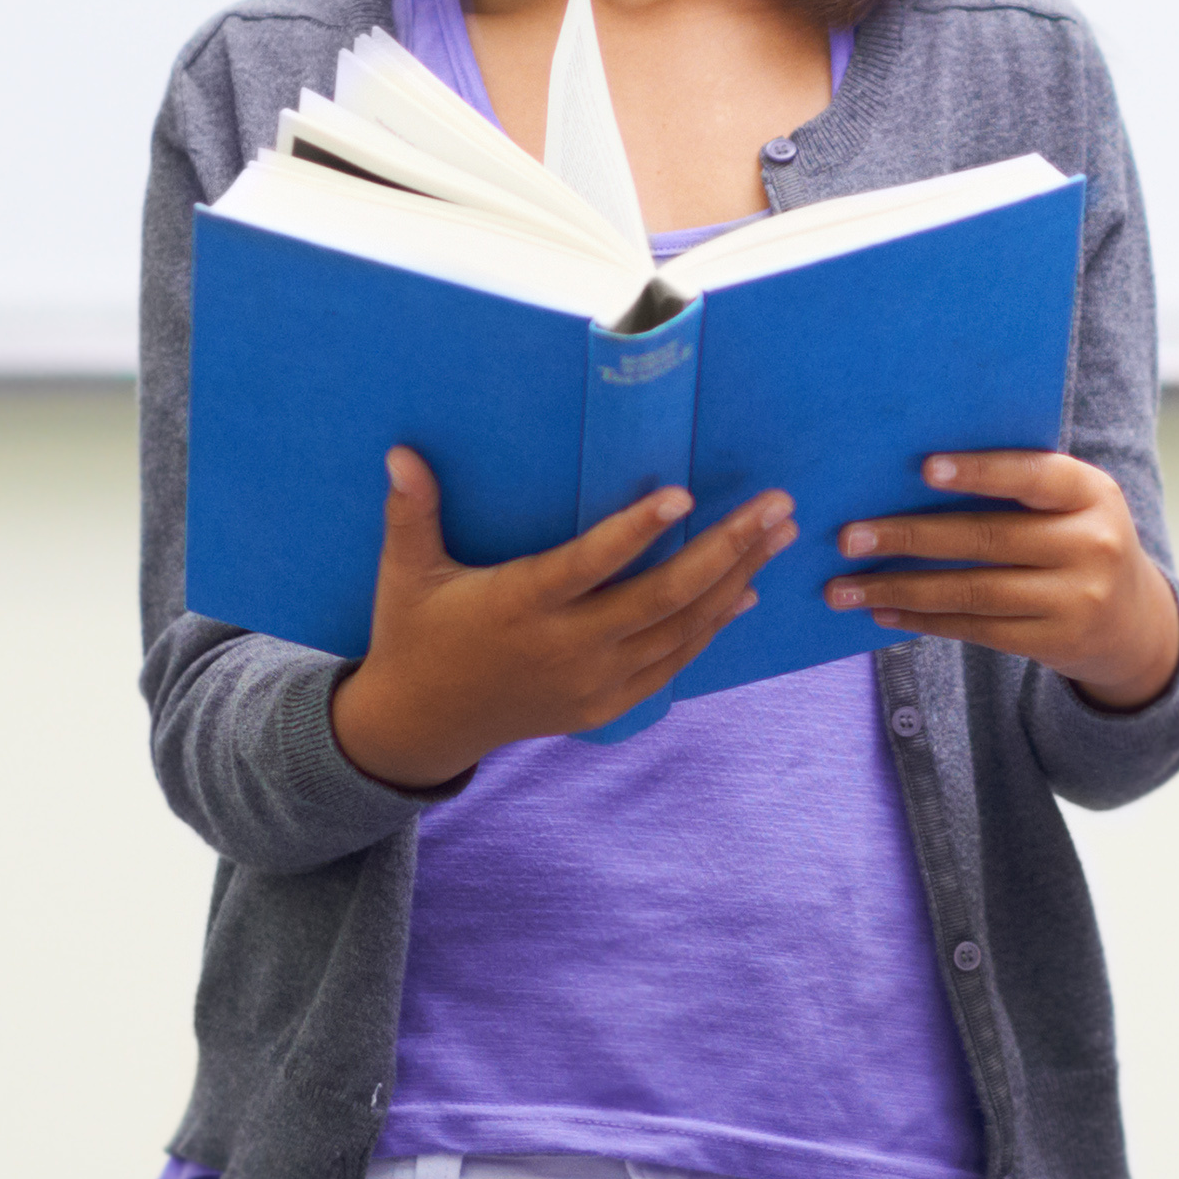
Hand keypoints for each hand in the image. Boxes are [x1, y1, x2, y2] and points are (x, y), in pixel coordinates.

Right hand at [329, 450, 791, 790]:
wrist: (424, 726)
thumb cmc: (416, 634)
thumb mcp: (406, 575)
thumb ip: (412, 513)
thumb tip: (401, 453)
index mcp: (519, 607)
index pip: (588, 566)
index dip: (634, 531)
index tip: (682, 494)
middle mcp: (566, 648)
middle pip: (662, 598)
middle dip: (726, 548)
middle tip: (776, 506)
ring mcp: (593, 682)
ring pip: (681, 630)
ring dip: (736, 579)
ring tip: (778, 534)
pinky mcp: (606, 704)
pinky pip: (673, 663)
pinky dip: (713, 627)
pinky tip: (745, 591)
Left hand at [821, 450, 1178, 710]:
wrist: (1133, 621)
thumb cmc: (1076, 540)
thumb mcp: (1070, 504)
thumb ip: (1017, 485)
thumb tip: (909, 475)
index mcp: (1091, 493)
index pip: (1032, 476)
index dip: (979, 472)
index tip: (922, 468)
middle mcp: (1090, 544)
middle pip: (987, 538)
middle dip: (910, 537)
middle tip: (849, 536)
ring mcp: (1075, 598)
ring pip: (973, 591)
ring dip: (900, 589)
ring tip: (844, 587)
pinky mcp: (1054, 641)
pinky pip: (976, 628)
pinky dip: (922, 619)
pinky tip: (882, 610)